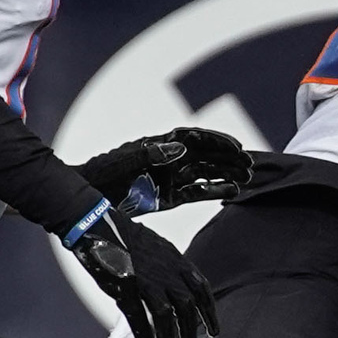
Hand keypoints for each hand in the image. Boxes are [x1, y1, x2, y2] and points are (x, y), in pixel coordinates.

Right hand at [68, 208, 219, 337]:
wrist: (96, 223)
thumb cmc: (122, 233)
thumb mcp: (157, 245)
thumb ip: (170, 265)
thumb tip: (177, 283)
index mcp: (175, 259)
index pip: (202, 289)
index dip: (209, 312)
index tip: (213, 329)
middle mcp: (165, 271)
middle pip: (187, 308)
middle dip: (190, 333)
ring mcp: (146, 281)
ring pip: (166, 318)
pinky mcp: (125, 289)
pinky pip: (139, 321)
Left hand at [79, 127, 252, 212]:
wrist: (87, 198)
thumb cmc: (103, 176)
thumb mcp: (126, 163)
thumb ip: (153, 154)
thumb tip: (180, 146)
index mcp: (160, 145)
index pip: (195, 139)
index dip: (217, 141)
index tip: (238, 147)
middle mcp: (169, 159)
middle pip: (205, 155)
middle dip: (228, 158)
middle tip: (250, 165)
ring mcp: (170, 178)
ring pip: (205, 173)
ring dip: (226, 173)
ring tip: (247, 178)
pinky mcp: (169, 197)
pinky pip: (197, 192)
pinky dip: (215, 191)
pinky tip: (233, 192)